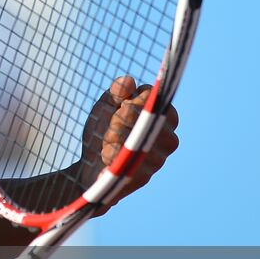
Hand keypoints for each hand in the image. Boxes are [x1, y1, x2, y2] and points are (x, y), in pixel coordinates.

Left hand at [80, 74, 178, 211]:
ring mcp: (159, 160)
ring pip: (136, 138)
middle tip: (112, 124)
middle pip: (147, 118)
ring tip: (106, 140)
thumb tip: (128, 82)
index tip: (122, 105)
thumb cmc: (102, 131)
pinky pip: (126, 159)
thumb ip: (117, 92)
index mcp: (164, 118)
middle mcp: (169, 140)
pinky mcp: (144, 176)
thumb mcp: (106, 105)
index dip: (135, 100)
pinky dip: (110, 154)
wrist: (89, 164)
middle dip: (122, 118)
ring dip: (114, 136)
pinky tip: (104, 156)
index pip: (155, 99)